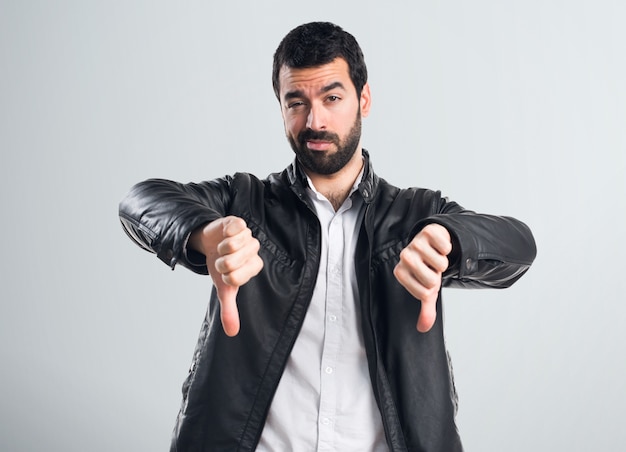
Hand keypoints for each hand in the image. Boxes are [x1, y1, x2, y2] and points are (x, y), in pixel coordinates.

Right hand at [190, 216, 263, 336]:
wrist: (210, 243)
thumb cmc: (220, 266)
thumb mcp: (224, 288)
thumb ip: (230, 309)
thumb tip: (232, 333)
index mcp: (253, 267)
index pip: (235, 278)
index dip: (224, 276)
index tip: (225, 272)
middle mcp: (254, 251)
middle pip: (231, 262)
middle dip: (219, 262)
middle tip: (221, 258)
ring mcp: (248, 236)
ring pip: (230, 245)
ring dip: (219, 248)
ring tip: (222, 247)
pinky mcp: (239, 223)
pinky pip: (233, 229)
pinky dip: (222, 234)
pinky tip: (224, 234)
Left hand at [393, 224, 451, 332]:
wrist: (432, 243)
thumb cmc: (427, 268)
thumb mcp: (427, 289)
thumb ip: (426, 309)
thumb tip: (423, 328)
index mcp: (400, 273)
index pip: (423, 293)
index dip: (431, 288)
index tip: (426, 280)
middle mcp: (404, 258)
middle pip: (432, 280)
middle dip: (438, 276)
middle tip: (432, 269)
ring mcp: (415, 243)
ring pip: (441, 263)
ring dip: (444, 262)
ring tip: (435, 257)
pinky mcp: (428, 231)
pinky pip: (445, 247)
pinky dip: (448, 248)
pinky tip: (439, 246)